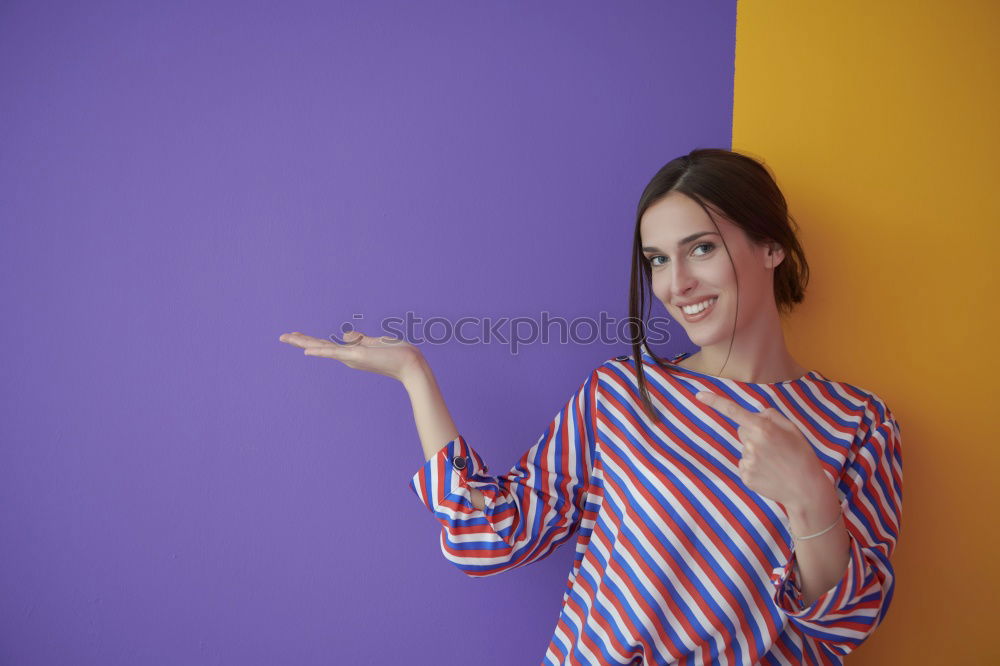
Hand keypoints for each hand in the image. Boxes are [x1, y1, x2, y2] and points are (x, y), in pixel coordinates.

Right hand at [278, 330, 424, 383]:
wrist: (411, 365)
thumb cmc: (397, 354)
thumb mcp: (375, 342)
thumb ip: (360, 338)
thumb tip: (346, 333)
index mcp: (351, 353)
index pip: (327, 345)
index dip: (311, 340)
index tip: (296, 335)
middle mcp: (348, 357)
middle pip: (319, 346)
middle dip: (300, 341)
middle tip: (281, 336)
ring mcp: (351, 358)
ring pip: (322, 348)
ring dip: (304, 342)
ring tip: (286, 337)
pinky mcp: (357, 356)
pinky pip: (335, 353)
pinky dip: (321, 351)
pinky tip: (306, 351)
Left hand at [694, 391, 827, 508]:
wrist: (805, 489)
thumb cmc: (801, 456)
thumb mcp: (792, 428)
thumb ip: (771, 416)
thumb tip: (755, 414)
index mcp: (763, 428)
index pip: (733, 411)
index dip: (714, 402)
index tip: (699, 395)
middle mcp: (751, 444)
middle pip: (743, 431)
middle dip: (754, 434)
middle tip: (775, 446)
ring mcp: (746, 462)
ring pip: (744, 449)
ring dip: (756, 452)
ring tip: (775, 462)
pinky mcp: (745, 477)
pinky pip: (744, 465)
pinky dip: (755, 467)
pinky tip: (769, 473)